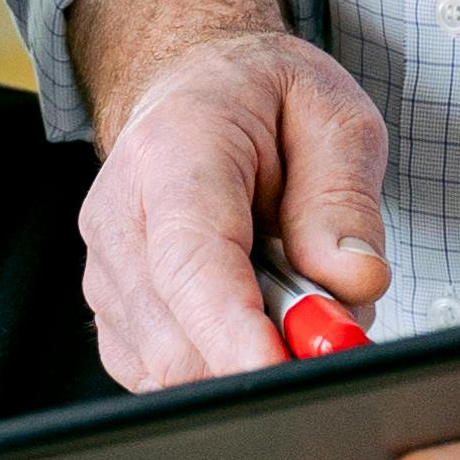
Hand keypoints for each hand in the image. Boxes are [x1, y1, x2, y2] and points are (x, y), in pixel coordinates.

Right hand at [72, 0, 391, 388]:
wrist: (193, 87)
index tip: (281, 371)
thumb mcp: (332, 116)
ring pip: (171, 366)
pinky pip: (164, 372)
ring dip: (245, 354)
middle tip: (328, 315)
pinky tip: (249, 309)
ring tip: (283, 286)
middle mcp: (120, 218)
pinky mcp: (112, 314)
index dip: (232, 332)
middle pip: (175, 335)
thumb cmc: (258, 99)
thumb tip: (353, 282)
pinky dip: (219, 360)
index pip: (190, 262)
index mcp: (172, 154)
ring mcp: (106, 273)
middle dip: (263, 352)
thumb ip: (345, 200)